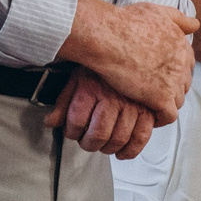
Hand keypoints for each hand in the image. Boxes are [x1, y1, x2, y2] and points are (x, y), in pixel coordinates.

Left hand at [49, 69, 165, 158]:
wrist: (127, 48)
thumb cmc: (101, 66)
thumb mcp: (76, 78)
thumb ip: (63, 102)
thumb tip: (51, 122)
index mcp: (91, 87)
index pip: (76, 121)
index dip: (70, 132)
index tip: (71, 132)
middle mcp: (112, 96)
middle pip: (98, 134)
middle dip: (89, 144)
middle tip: (87, 142)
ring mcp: (133, 103)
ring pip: (118, 138)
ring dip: (107, 148)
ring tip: (102, 145)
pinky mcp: (148, 109)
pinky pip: (141, 136)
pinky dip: (131, 150)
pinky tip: (122, 152)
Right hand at [60, 0, 198, 116]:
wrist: (109, 36)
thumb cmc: (126, 22)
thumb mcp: (156, 11)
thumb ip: (178, 19)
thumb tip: (196, 25)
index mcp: (182, 44)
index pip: (187, 64)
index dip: (174, 70)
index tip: (160, 74)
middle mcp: (182, 63)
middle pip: (183, 83)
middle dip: (170, 88)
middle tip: (152, 91)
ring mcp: (173, 81)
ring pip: (177, 100)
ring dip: (165, 104)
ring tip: (148, 106)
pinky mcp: (161, 97)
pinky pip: (168, 116)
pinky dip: (160, 118)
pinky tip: (147, 116)